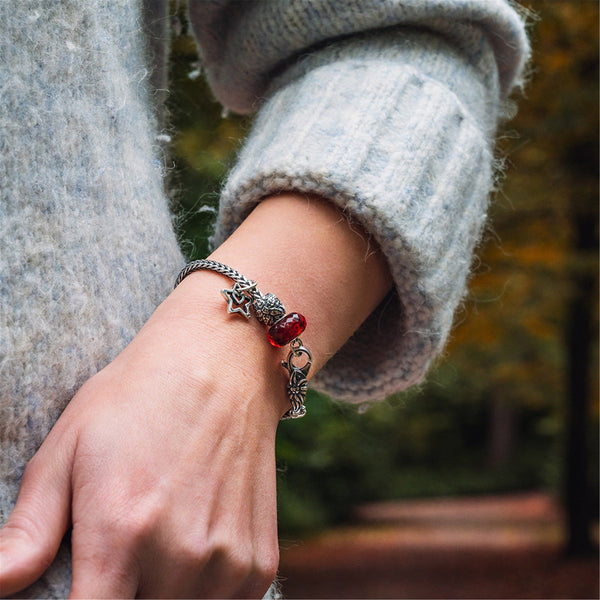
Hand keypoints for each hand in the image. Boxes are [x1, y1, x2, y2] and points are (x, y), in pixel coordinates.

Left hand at [0, 273, 283, 597]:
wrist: (222, 364)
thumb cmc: (138, 398)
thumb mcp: (69, 447)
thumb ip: (28, 531)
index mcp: (120, 534)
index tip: (83, 587)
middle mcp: (180, 557)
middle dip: (122, 594)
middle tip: (121, 552)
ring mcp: (228, 561)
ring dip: (163, 593)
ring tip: (159, 540)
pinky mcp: (259, 560)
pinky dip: (203, 589)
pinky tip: (195, 540)